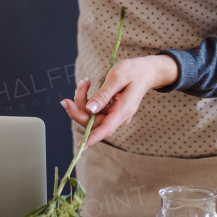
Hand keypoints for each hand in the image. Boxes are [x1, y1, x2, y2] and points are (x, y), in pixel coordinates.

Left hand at [60, 55, 178, 147]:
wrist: (146, 71)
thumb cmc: (134, 72)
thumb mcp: (118, 77)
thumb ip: (103, 94)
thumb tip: (90, 109)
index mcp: (123, 110)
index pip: (106, 129)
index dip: (93, 137)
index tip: (82, 144)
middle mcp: (118, 116)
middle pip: (93, 122)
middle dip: (79, 109)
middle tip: (70, 95)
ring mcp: (114, 114)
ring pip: (91, 116)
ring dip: (81, 101)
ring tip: (84, 82)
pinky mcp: (110, 110)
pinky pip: (94, 110)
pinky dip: (86, 99)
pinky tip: (86, 85)